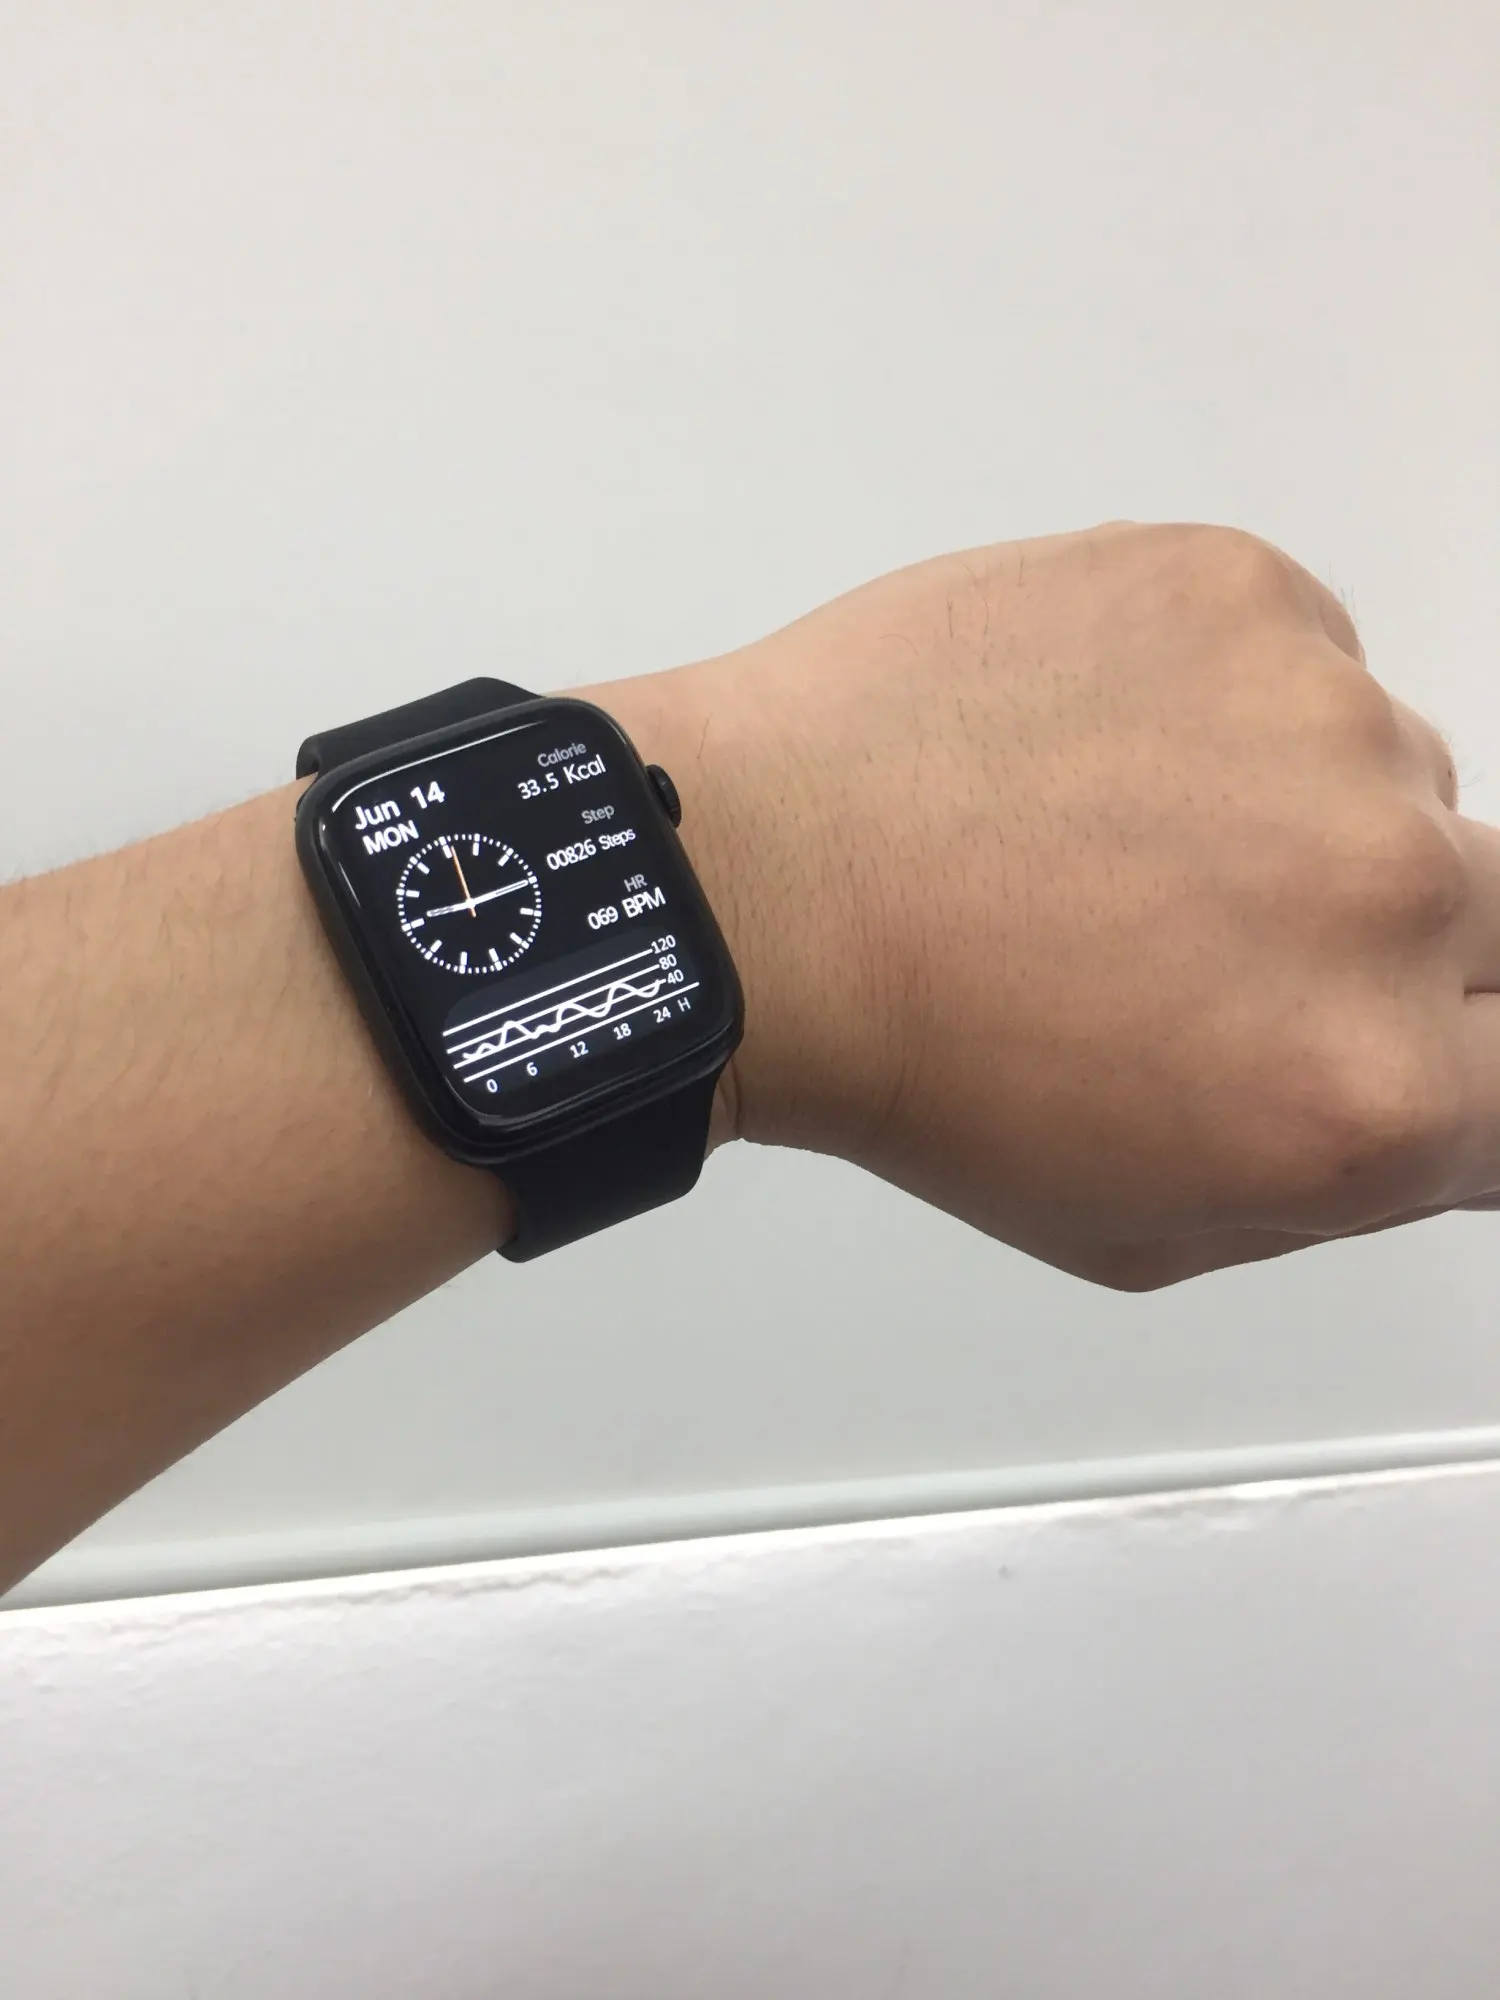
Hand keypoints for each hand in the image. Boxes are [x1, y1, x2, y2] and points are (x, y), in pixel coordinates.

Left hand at [598, 523, 1498, 1288]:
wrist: (761, 881)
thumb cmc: (923, 1070)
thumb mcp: (1145, 1225)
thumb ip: (1341, 1180)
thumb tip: (1445, 1111)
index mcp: (1370, 1093)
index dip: (1474, 1058)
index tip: (1416, 1039)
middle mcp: (1384, 898)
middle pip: (1497, 913)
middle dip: (1390, 938)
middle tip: (1228, 933)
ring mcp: (1323, 718)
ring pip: (1393, 772)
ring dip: (1297, 808)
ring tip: (1116, 830)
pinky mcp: (1244, 590)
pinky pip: (1302, 655)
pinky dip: (1224, 699)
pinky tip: (1089, 742)